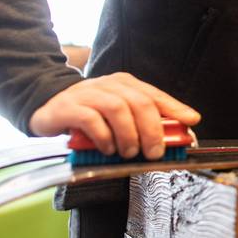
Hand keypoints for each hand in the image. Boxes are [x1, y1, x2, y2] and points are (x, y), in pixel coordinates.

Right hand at [29, 72, 200, 159]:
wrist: (46, 105)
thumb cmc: (88, 113)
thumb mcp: (117, 115)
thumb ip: (140, 123)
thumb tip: (171, 139)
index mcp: (125, 84)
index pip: (155, 95)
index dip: (176, 108)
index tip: (191, 121)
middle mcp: (109, 85)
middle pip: (139, 102)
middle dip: (152, 129)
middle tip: (154, 152)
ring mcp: (87, 93)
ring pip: (117, 108)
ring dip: (128, 134)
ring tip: (129, 152)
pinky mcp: (68, 107)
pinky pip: (91, 119)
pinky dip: (104, 136)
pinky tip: (107, 148)